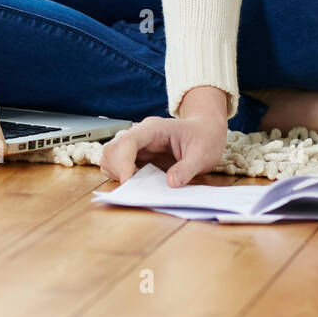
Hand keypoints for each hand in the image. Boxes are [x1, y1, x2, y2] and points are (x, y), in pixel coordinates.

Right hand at [99, 110, 228, 187]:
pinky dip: (121, 176)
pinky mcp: (137, 156)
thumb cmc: (204, 138)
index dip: (124, 162)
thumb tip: (170, 183)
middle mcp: (141, 134)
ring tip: (136, 186)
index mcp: (154, 128)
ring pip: (111, 156)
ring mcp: (137, 145)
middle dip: (118, 169)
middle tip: (133, 188)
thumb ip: (187, 168)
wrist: (206, 131)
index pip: (129, 141)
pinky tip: (137, 183)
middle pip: (113, 148)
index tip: (128, 182)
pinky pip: (118, 165)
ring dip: (117, 173)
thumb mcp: (202, 154)